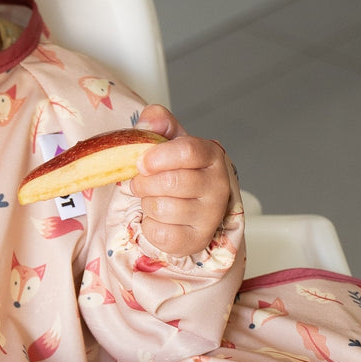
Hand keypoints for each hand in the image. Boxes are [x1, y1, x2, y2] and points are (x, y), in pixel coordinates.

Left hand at [126, 104, 230, 257]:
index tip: (141, 162)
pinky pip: (159, 232)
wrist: (182, 203)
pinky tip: (159, 218)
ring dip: (147, 203)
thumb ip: (156, 122)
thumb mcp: (165, 139)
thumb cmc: (173, 169)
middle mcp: (219, 186)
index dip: (158, 156)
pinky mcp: (197, 240)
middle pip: (171, 182)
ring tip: (153, 198)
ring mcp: (211, 215)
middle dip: (145, 182)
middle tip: (141, 182)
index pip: (188, 151)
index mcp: (212, 155)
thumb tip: (148, 123)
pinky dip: (149, 225)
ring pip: (162, 208)